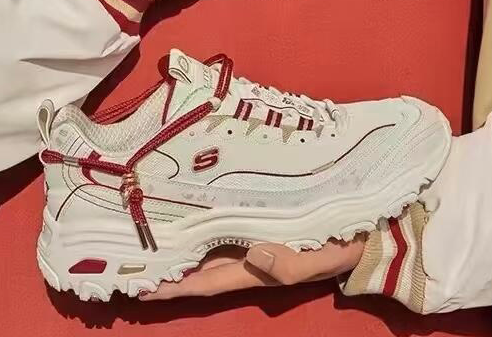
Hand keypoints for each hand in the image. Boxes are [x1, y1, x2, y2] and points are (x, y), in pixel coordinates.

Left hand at [140, 237, 365, 299]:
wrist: (365, 232)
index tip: (138, 286)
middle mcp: (245, 254)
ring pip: (205, 243)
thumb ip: (289, 265)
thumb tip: (255, 257)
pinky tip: (183, 204)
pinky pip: (222, 220)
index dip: (172, 286)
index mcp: (253, 269)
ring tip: (144, 232)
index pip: (203, 282)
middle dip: (166, 264)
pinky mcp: (258, 217)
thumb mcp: (318, 260)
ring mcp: (250, 236)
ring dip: (178, 242)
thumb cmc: (339, 247)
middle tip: (127, 256)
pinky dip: (200, 219)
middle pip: (197, 264)